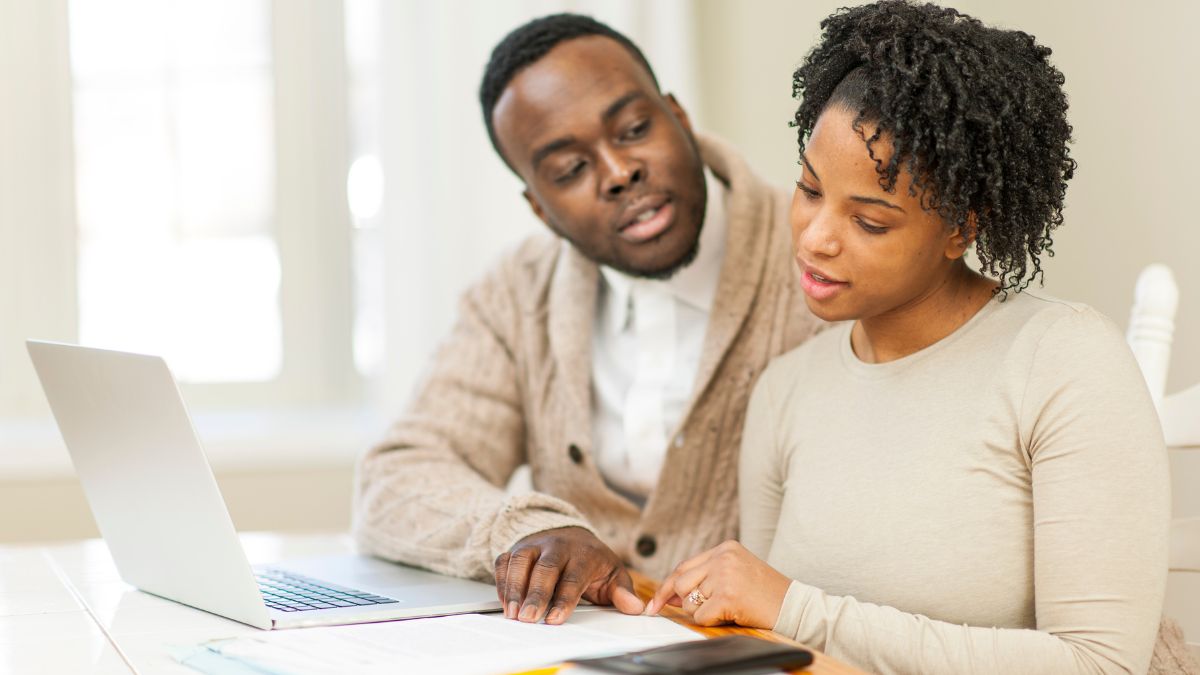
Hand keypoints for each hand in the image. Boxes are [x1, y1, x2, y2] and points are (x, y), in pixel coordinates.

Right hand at [493, 526, 643, 623]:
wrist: (572, 534)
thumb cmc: (592, 560)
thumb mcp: (613, 573)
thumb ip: (622, 592)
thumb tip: (635, 607)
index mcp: (584, 553)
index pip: (573, 576)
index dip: (564, 598)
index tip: (555, 618)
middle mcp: (558, 545)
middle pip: (545, 567)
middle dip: (535, 594)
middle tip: (529, 618)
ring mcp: (535, 545)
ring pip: (521, 560)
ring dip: (514, 587)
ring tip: (512, 613)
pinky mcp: (517, 548)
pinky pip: (504, 561)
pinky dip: (501, 580)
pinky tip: (504, 601)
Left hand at [644, 540, 790, 628]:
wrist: (795, 605)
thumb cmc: (766, 593)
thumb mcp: (736, 573)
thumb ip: (706, 577)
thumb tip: (671, 595)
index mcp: (725, 548)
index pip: (683, 566)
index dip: (667, 587)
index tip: (656, 603)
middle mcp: (723, 557)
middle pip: (680, 582)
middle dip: (683, 601)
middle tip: (704, 609)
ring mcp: (724, 575)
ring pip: (688, 601)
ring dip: (702, 612)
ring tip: (727, 608)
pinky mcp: (727, 596)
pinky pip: (701, 616)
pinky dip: (711, 621)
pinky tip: (731, 615)